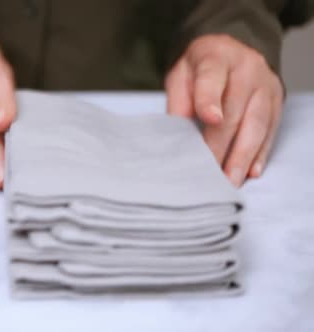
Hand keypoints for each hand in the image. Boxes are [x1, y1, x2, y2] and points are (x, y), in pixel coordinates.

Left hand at [166, 34, 282, 186]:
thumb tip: (179, 134)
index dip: (210, 100)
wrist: (230, 47)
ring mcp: (265, 86)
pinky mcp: (277, 100)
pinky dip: (261, 153)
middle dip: (222, 145)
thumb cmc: (199, 67)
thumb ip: (179, 101)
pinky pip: (271, 130)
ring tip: (231, 180)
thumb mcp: (180, 75)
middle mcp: (246, 69)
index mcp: (216, 57)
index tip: (210, 120)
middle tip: (210, 173)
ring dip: (243, 156)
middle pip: (235, 111)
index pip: (212, 79)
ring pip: (256, 124)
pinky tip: (251, 171)